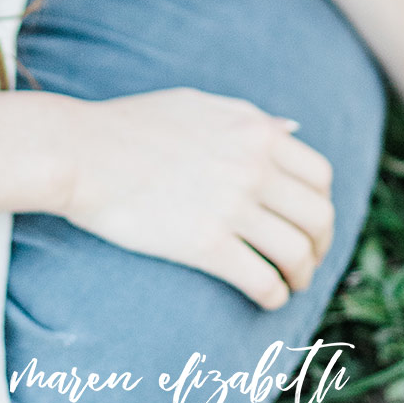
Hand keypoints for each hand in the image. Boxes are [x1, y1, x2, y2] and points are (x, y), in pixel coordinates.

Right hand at [60, 87, 334, 308]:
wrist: (82, 152)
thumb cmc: (132, 125)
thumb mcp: (198, 104)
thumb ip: (249, 117)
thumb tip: (290, 128)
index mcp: (255, 131)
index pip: (319, 176)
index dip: (320, 204)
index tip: (308, 222)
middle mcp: (254, 166)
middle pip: (318, 217)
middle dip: (320, 246)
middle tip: (307, 261)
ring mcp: (233, 206)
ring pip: (297, 253)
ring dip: (301, 276)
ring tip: (289, 285)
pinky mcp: (207, 244)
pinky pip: (263, 280)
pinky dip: (273, 296)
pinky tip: (265, 298)